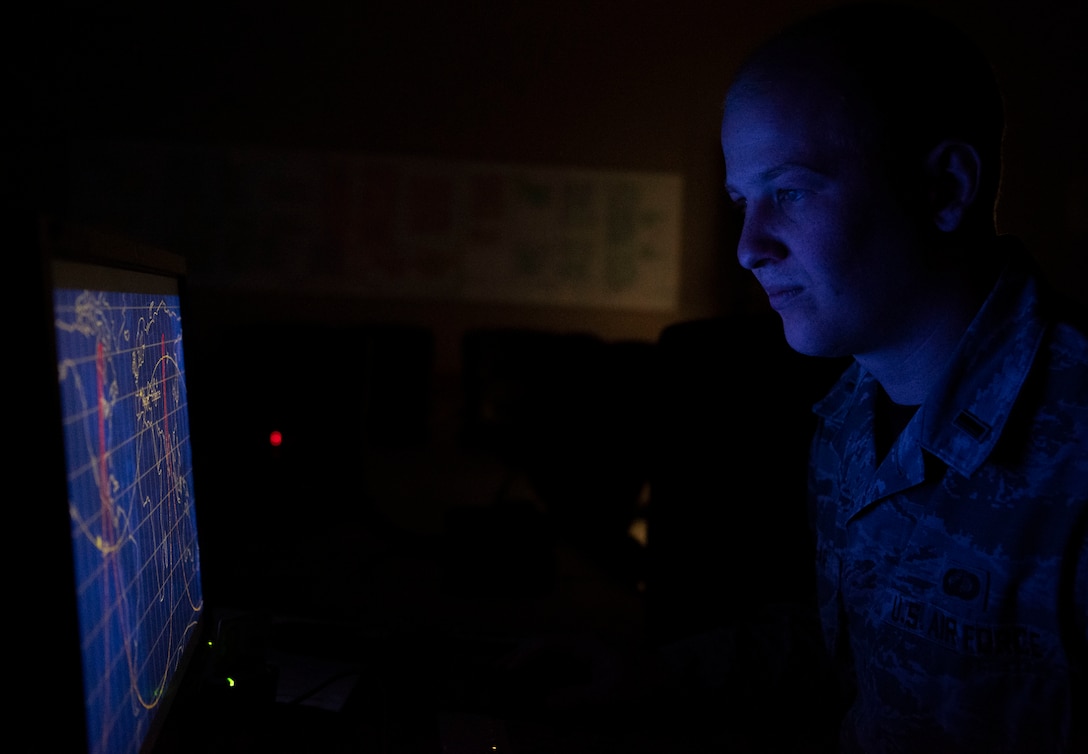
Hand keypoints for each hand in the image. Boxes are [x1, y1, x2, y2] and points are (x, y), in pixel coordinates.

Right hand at [499, 632, 661, 712]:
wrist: (668, 691)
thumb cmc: (640, 689)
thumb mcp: (608, 696)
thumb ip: (575, 699)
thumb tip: (544, 704)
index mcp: (585, 645)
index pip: (544, 645)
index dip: (522, 658)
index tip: (506, 673)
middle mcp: (581, 647)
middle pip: (542, 649)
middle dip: (518, 660)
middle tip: (494, 674)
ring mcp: (584, 659)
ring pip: (548, 661)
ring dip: (528, 671)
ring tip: (506, 681)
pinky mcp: (588, 673)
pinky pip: (559, 675)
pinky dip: (544, 683)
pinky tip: (535, 698)